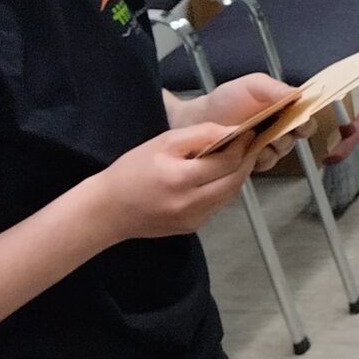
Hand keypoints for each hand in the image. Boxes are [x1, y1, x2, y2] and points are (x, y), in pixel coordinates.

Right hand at [92, 126, 262, 240]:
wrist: (107, 210)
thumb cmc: (132, 171)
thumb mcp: (163, 143)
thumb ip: (201, 134)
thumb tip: (233, 131)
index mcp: (180, 180)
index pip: (227, 162)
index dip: (243, 145)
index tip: (250, 131)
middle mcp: (189, 204)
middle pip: (235, 180)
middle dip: (246, 160)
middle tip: (250, 143)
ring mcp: (192, 220)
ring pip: (230, 194)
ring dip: (238, 175)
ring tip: (236, 156)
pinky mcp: (192, 228)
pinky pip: (218, 205)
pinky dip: (224, 189)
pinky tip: (217, 176)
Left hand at [183, 74, 318, 171]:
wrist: (194, 120)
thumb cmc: (222, 101)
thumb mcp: (251, 86)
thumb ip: (274, 88)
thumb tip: (300, 94)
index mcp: (282, 107)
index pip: (306, 115)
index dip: (306, 119)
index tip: (299, 120)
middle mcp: (278, 127)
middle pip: (297, 136)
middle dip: (287, 134)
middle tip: (275, 131)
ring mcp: (266, 146)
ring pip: (282, 151)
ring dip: (273, 147)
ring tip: (256, 140)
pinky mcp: (253, 162)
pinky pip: (265, 164)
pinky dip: (258, 159)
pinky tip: (247, 151)